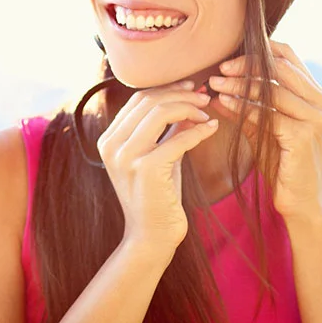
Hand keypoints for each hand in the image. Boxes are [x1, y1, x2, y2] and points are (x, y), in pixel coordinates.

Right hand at [97, 80, 219, 247]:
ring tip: (207, 112)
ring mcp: (126, 157)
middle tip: (204, 97)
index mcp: (109, 139)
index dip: (166, 88)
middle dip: (180, 94)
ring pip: (160, 112)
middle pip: (148, 101)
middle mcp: (112, 145)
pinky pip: (178, 139)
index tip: (190, 87)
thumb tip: (185, 99)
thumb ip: (164, 130)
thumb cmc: (157, 195)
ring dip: (189, 108)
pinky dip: (198, 131)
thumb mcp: (157, 155)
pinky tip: (212, 129)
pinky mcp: (146, 169)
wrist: (151, 236)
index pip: (137, 99)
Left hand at [207, 40, 321, 223]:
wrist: (300, 203)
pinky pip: (266, 113)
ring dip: (238, 85)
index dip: (258, 52)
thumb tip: (216, 87)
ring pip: (271, 89)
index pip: (289, 57)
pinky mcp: (303, 136)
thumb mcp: (261, 128)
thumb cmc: (281, 163)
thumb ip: (245, 106)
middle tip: (219, 68)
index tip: (229, 58)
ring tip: (213, 84)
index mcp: (317, 96)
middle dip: (245, 65)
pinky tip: (222, 103)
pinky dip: (242, 106)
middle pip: (280, 68)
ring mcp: (315, 119)